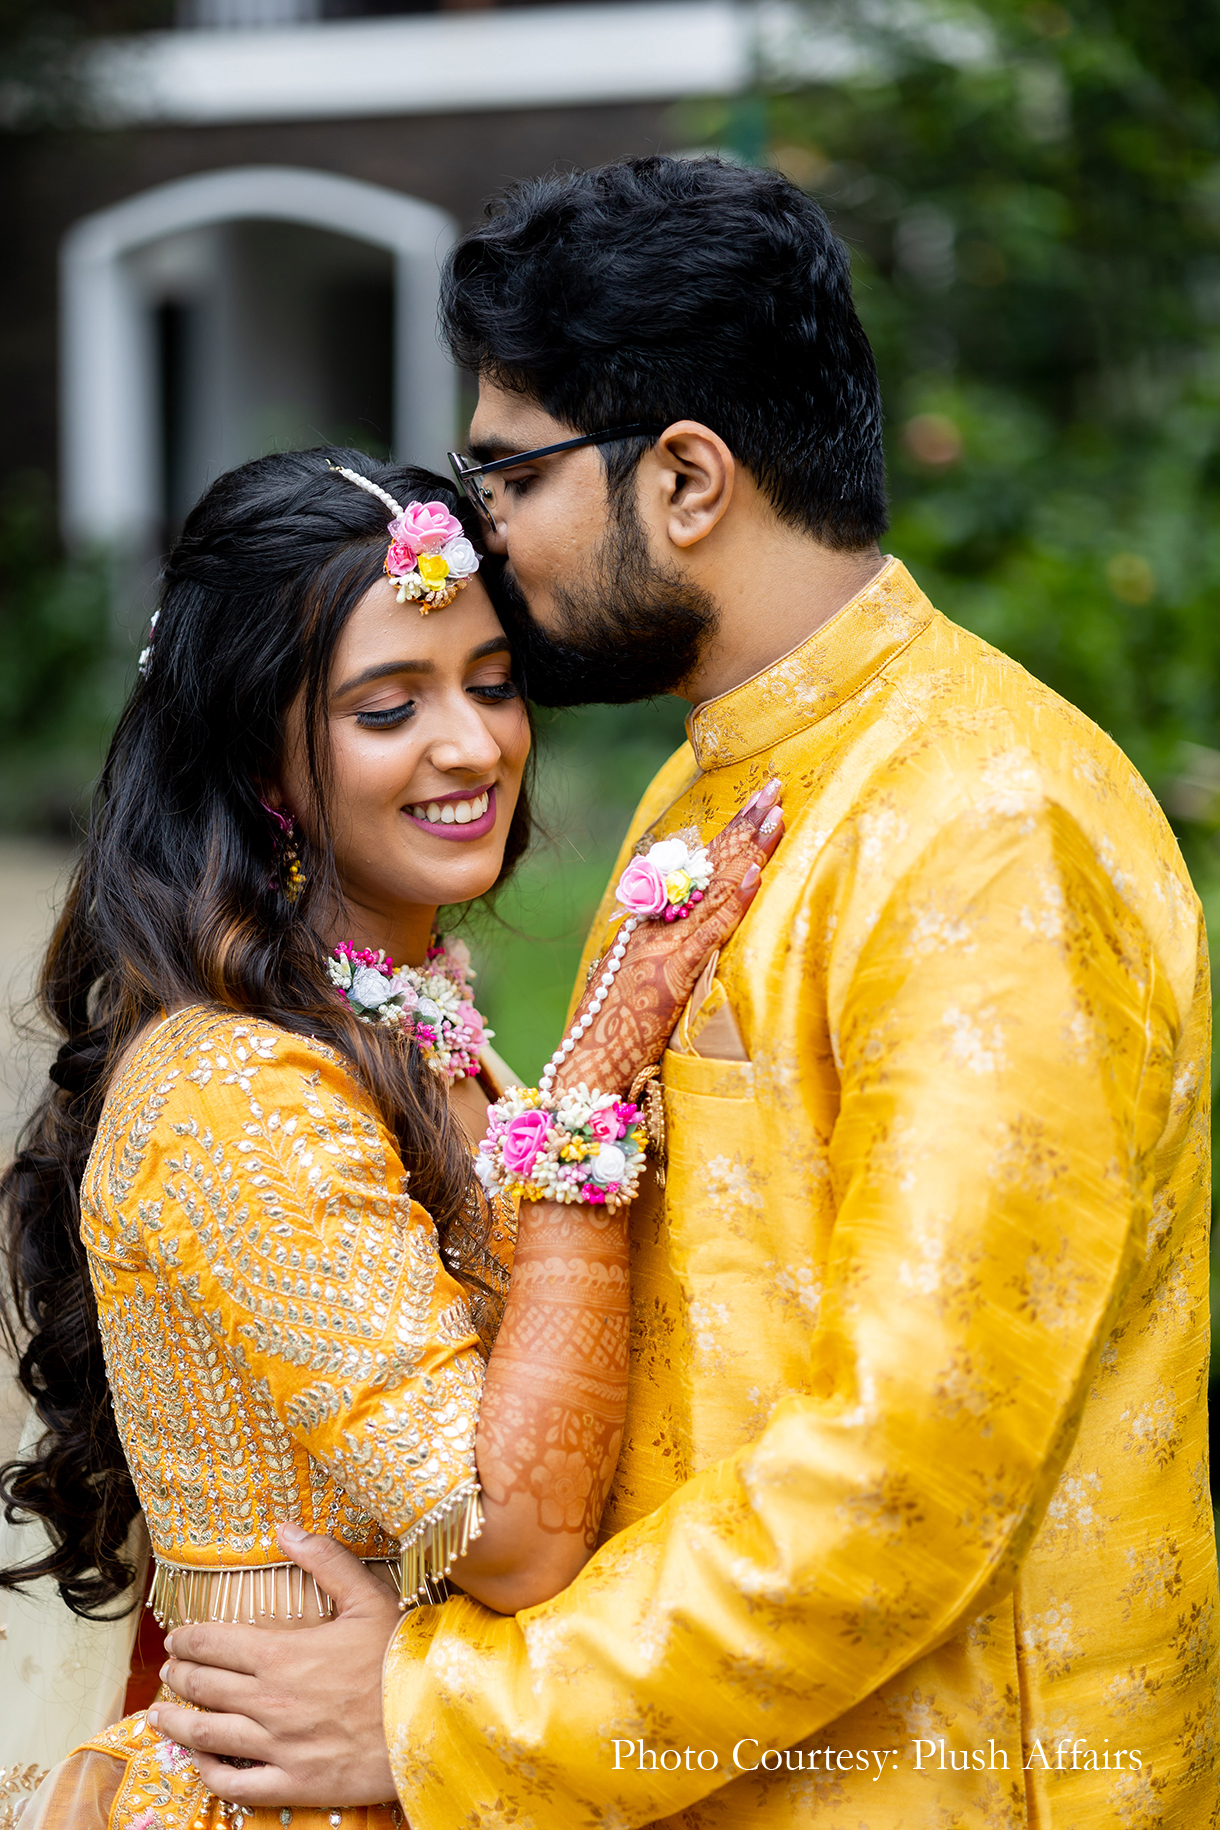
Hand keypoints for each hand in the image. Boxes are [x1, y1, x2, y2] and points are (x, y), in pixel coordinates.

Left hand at [148, 1525, 400, 1807]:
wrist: (434, 1720)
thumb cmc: (401, 1656)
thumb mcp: (368, 1597)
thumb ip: (324, 1559)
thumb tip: (285, 1527)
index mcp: (283, 1654)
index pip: (214, 1643)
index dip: (189, 1639)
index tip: (178, 1637)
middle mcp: (270, 1701)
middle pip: (204, 1687)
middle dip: (180, 1675)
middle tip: (171, 1669)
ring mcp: (278, 1747)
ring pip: (207, 1735)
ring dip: (177, 1724)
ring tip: (160, 1717)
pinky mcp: (292, 1784)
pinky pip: (234, 1784)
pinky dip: (207, 1771)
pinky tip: (199, 1761)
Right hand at [558, 777, 782, 1094]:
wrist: (587, 1067)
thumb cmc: (617, 1036)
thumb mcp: (646, 984)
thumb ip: (672, 951)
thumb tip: (705, 926)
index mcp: (648, 924)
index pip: (693, 870)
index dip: (727, 836)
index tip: (757, 805)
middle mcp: (653, 924)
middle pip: (704, 865)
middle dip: (742, 824)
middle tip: (775, 787)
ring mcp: (662, 944)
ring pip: (711, 888)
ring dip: (747, 849)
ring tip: (776, 814)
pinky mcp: (672, 972)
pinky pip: (708, 932)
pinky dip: (733, 901)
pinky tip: (755, 875)